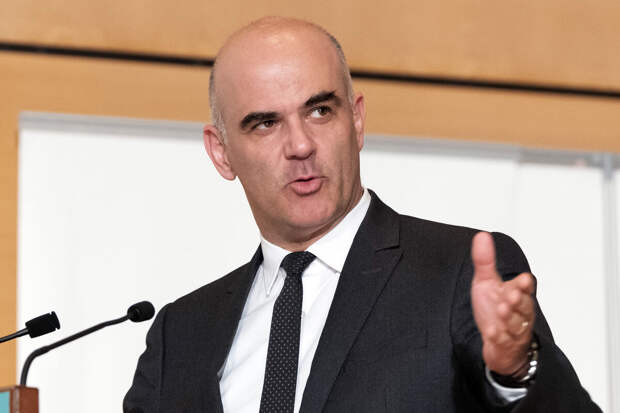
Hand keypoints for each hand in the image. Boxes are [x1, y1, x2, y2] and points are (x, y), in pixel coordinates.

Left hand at [471, 232, 534, 374]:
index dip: (524, 284)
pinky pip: (504, 342)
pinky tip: (493, 333)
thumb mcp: (486, 282)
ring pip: (515, 324)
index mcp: (516, 293)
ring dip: (509, 317)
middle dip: (518, 300)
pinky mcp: (504, 345)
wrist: (497, 341)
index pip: (525, 287)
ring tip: (502, 309)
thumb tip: (482, 235)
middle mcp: (518, 312)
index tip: (522, 279)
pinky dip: (499, 338)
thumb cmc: (494, 309)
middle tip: (512, 295)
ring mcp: (513, 330)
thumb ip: (485, 261)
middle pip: (523, 306)